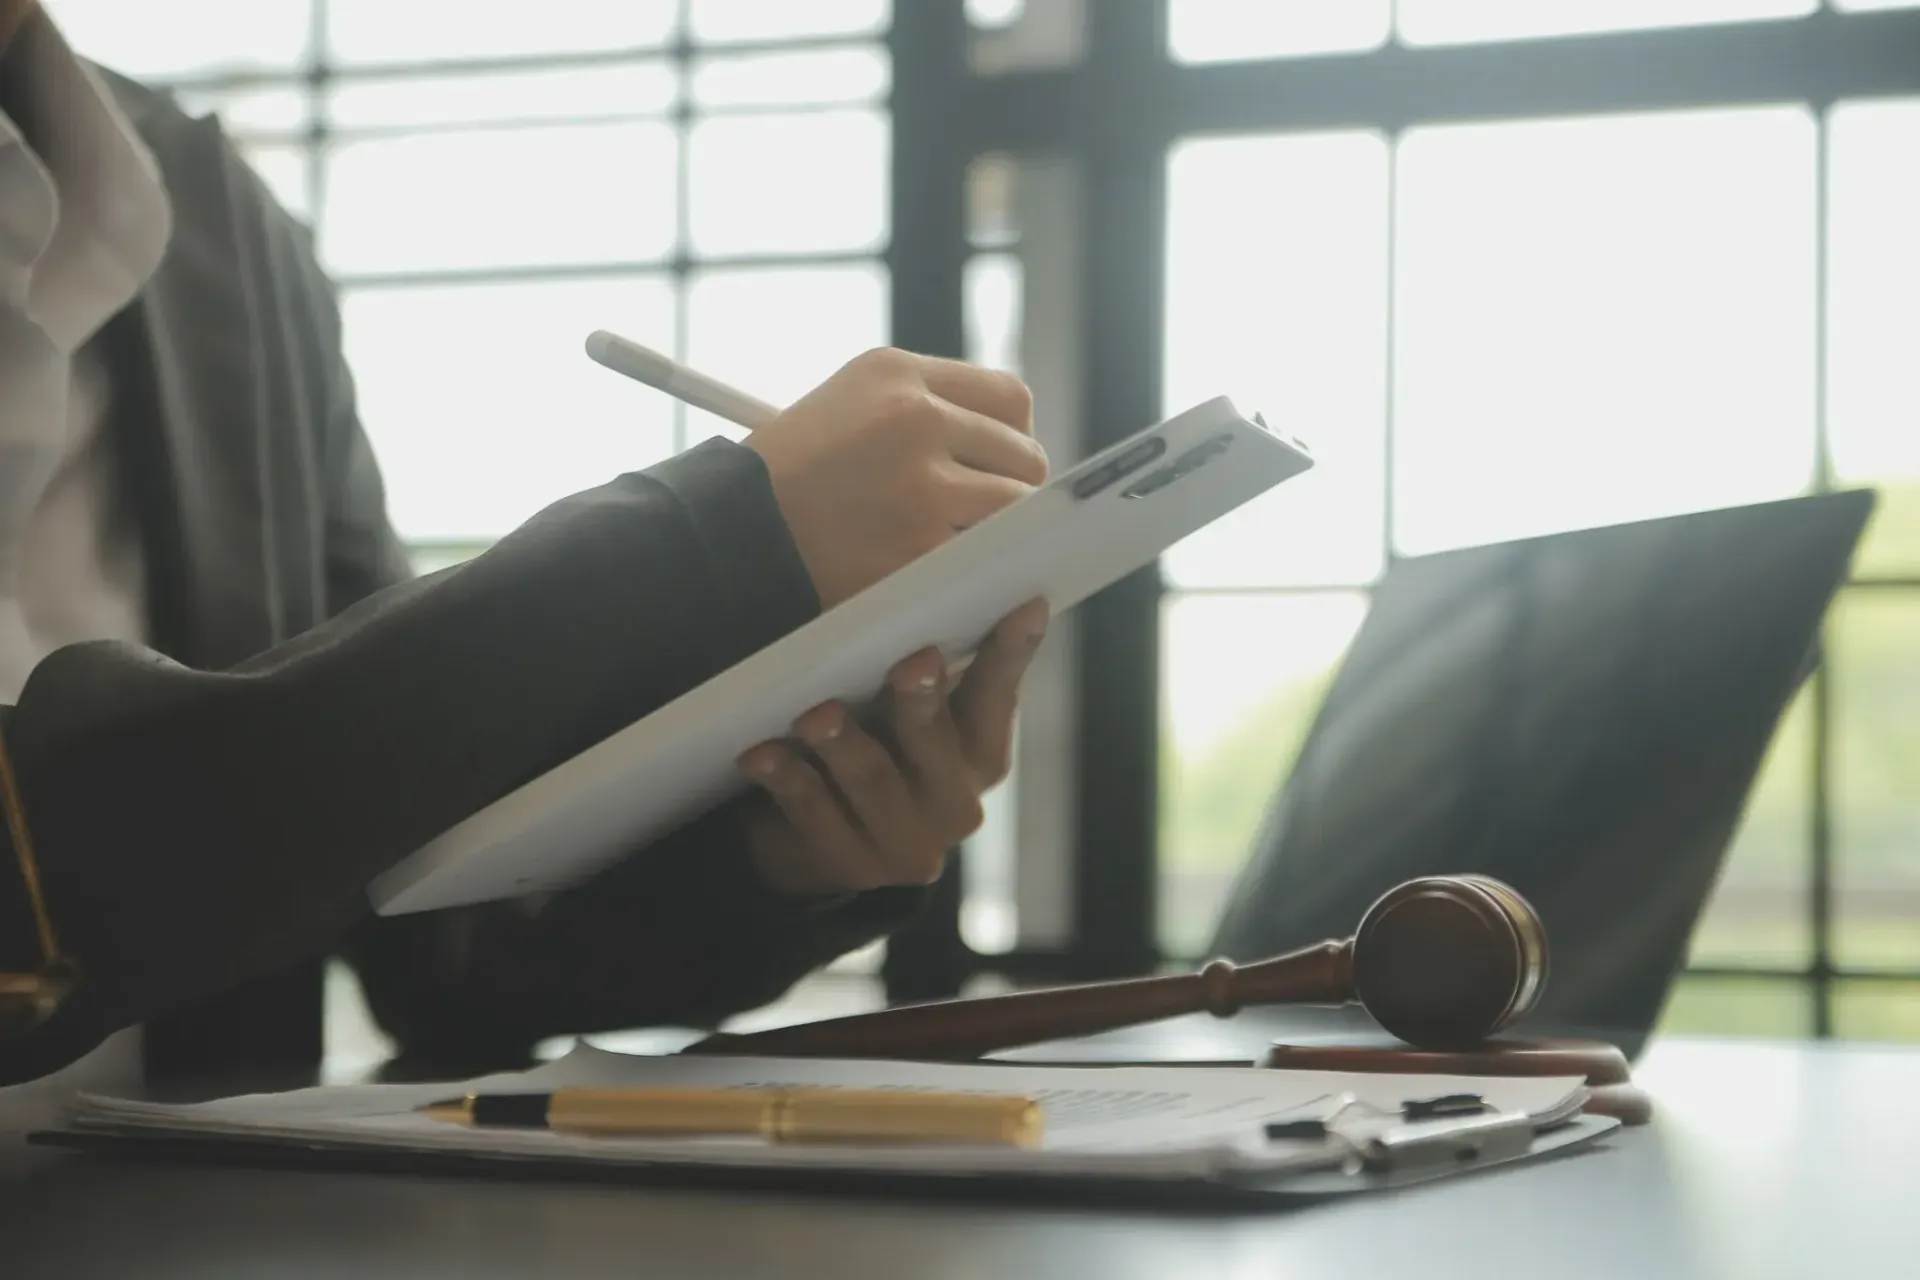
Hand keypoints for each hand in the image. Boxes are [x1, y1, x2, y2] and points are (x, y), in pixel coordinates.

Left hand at [737, 600, 1048, 896]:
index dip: (1012, 654)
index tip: (1024, 605)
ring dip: (843, 744)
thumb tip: (951, 565)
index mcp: (982, 754)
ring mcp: (907, 843)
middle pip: (938, 744)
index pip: (1000, 697)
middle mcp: (957, 803)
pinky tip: (760, 753)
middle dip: (923, 702)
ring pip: (874, 781)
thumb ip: (933, 665)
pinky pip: (814, 815)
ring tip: (815, 712)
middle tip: (912, 661)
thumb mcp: (909, 713)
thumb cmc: (872, 749)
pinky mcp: (850, 867)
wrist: (816, 844)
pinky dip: (787, 780)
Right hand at [745, 348, 1045, 611]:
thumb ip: (921, 412)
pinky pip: (986, 558)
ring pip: (1015, 508)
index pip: (1008, 398)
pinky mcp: (920, 548)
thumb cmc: (783, 483)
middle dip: (1011, 491)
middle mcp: (916, 417)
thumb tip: (1000, 443)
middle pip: (1023, 454)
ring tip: (959, 549)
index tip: (994, 467)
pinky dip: (976, 572)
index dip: (1012, 439)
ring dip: (997, 535)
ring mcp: (922, 485)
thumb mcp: (845, 409)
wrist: (724, 538)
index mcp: (896, 374)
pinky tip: (946, 577)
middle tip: (978, 521)